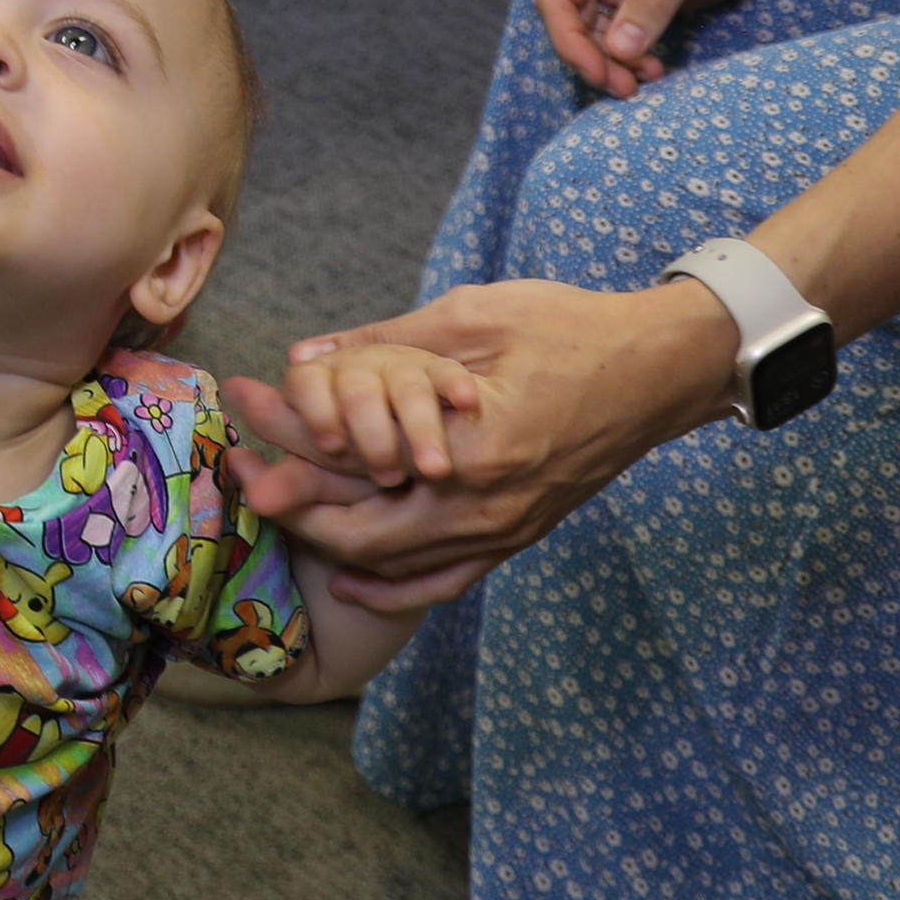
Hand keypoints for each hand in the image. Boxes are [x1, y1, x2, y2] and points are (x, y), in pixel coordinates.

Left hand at [233, 280, 735, 609]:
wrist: (659, 369)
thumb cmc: (569, 329)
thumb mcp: (471, 317)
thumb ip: (385, 343)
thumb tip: (306, 355)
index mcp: (470, 451)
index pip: (354, 467)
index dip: (288, 449)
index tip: (242, 423)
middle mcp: (486, 508)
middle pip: (362, 532)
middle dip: (292, 505)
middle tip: (240, 477)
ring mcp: (506, 530)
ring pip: (397, 564)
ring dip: (330, 540)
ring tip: (276, 508)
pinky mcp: (521, 535)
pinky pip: (446, 578)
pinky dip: (393, 583)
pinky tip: (353, 574)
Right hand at [541, 0, 805, 96]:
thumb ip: (653, 2)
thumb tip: (619, 51)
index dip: (568, 38)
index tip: (598, 71)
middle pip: (573, 20)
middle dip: (594, 57)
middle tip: (625, 88)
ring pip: (598, 33)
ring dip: (614, 62)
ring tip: (646, 79)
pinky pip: (626, 36)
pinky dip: (634, 57)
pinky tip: (655, 68)